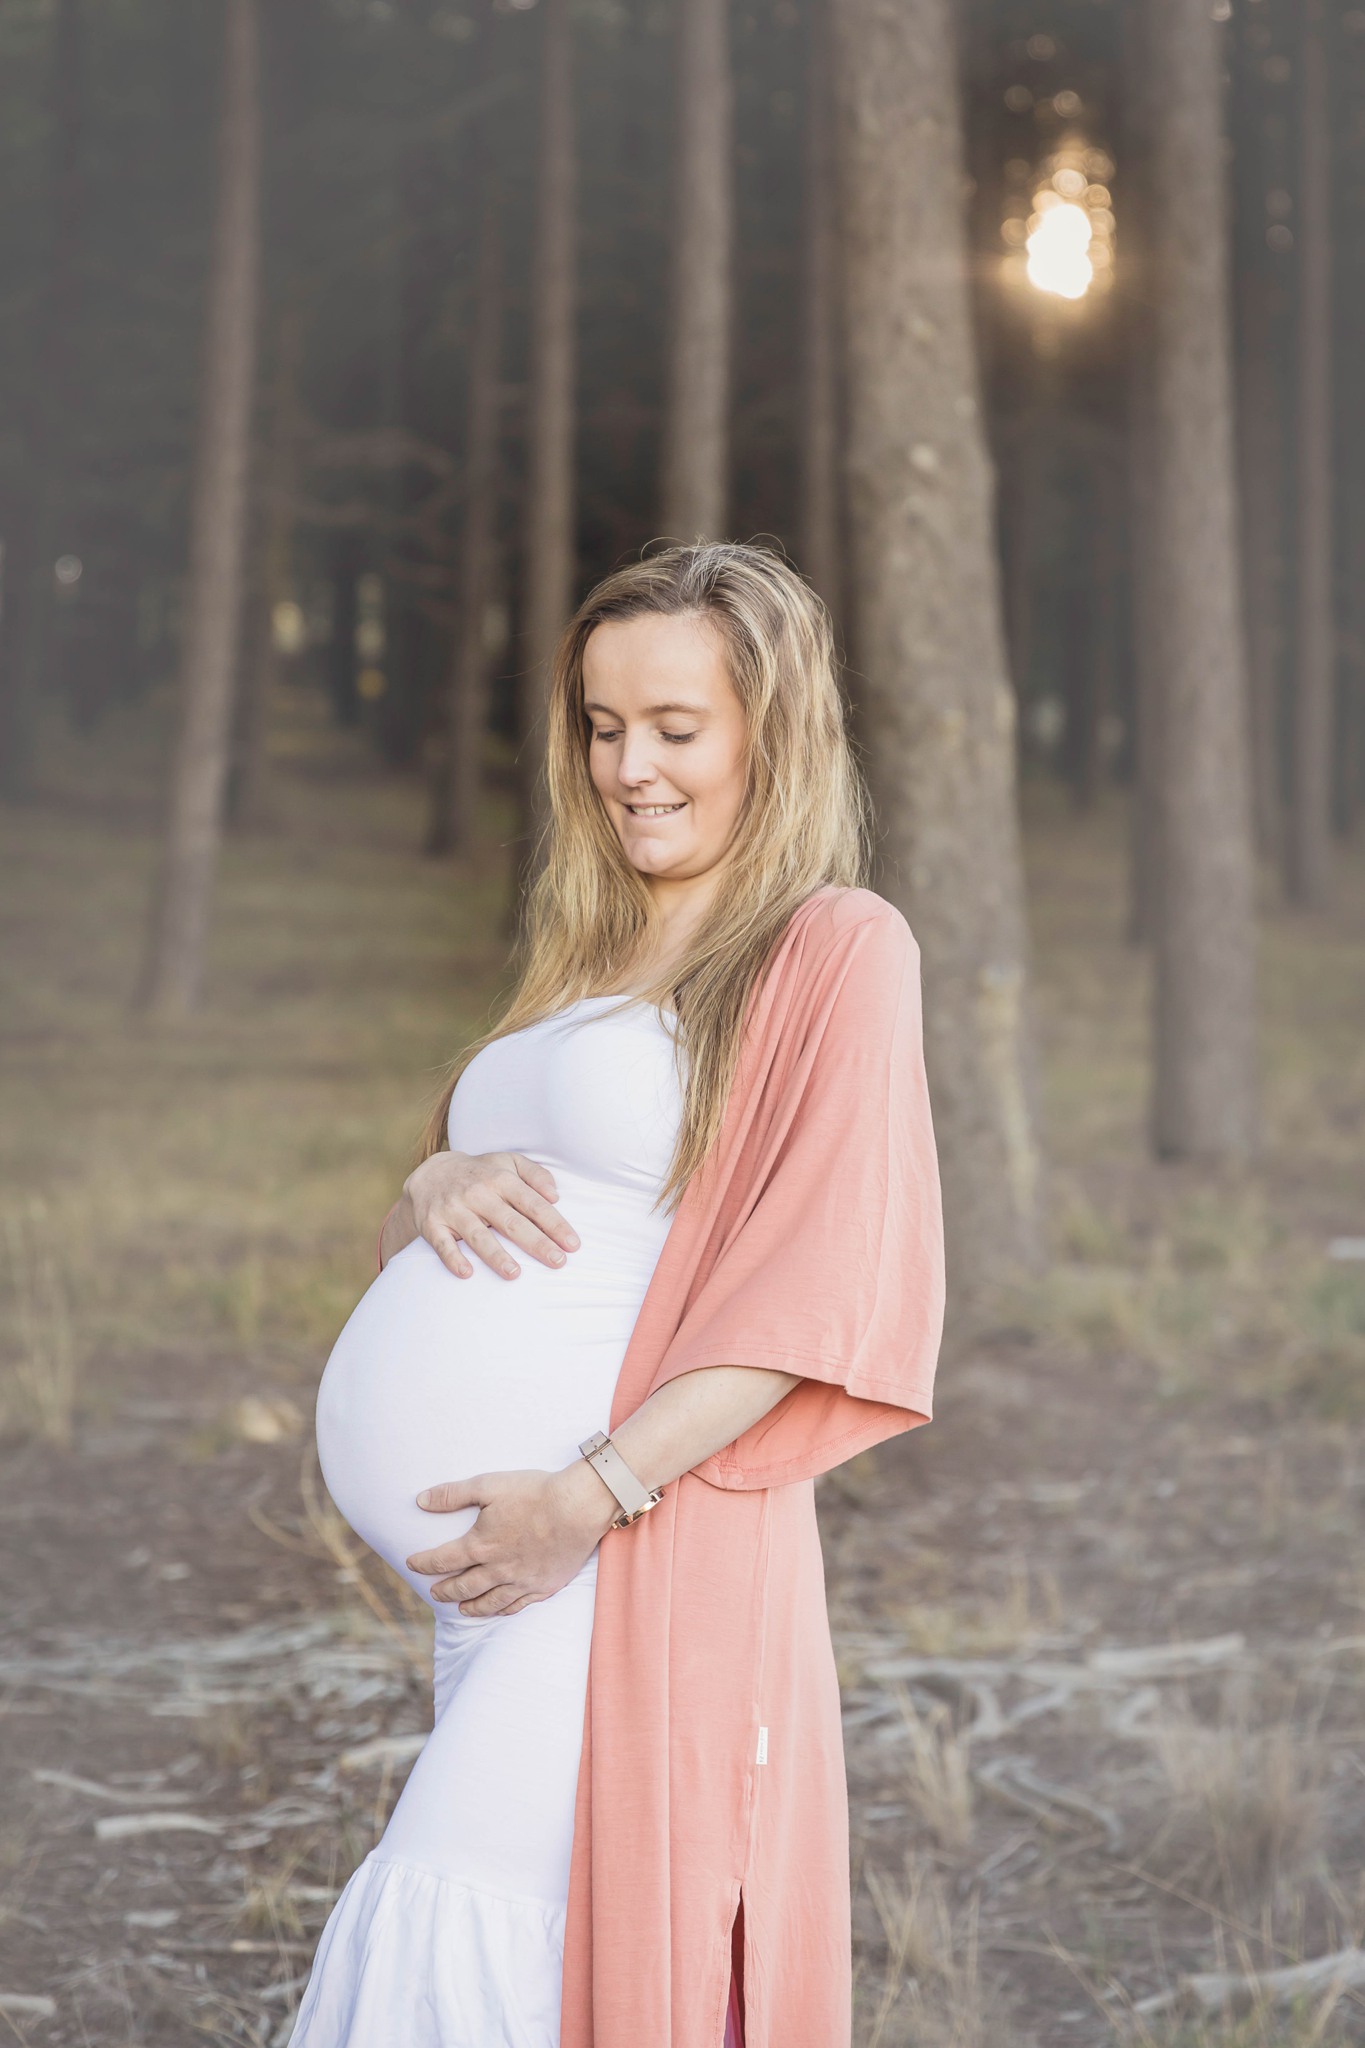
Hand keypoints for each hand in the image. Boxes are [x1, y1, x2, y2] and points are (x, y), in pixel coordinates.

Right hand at [403, 1149, 580, 1280]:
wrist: (431, 1173)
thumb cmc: (480, 1173)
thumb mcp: (508, 1162)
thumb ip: (535, 1174)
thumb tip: (555, 1196)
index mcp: (501, 1179)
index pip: (533, 1204)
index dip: (554, 1224)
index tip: (572, 1244)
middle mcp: (478, 1193)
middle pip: (510, 1222)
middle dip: (535, 1243)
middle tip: (557, 1262)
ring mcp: (454, 1209)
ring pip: (477, 1235)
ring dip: (495, 1255)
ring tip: (514, 1273)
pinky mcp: (433, 1224)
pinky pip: (442, 1244)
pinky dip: (453, 1258)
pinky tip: (467, 1273)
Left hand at [407, 1462, 618, 1615]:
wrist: (578, 1507)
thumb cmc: (534, 1493)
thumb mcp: (489, 1485)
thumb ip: (452, 1494)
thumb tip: (420, 1500)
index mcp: (481, 1545)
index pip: (443, 1560)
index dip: (424, 1563)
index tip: (412, 1564)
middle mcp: (497, 1569)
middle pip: (463, 1587)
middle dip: (444, 1590)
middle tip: (434, 1593)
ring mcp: (521, 1581)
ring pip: (488, 1602)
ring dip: (470, 1606)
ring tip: (461, 1609)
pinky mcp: (543, 1586)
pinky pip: (517, 1606)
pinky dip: (501, 1610)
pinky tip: (497, 1609)